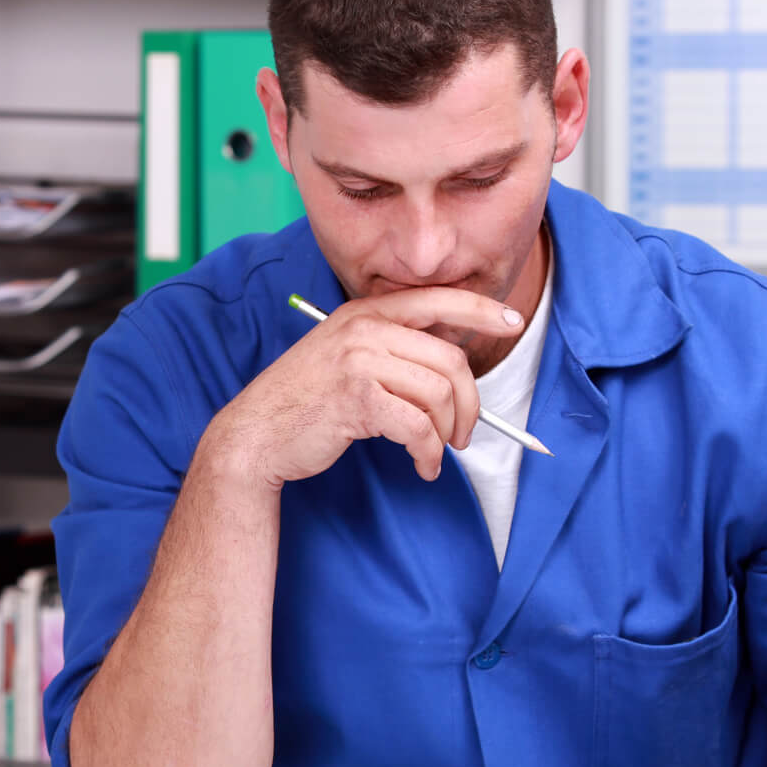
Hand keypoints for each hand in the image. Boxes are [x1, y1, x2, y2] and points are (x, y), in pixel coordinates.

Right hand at [201, 288, 523, 486]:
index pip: (436, 300)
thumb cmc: (306, 402)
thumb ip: (391, 347)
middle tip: (464, 434)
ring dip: (446, 433)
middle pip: (449, 360)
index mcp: (364, 312)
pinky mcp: (357, 398)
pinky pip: (418, 426)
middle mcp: (363, 328)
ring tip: (436, 452)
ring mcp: (358, 360)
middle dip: (469, 404)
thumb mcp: (347, 357)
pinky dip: (428, 453)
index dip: (480, 310)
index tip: (510, 322)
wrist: (256, 433)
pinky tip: (422, 466)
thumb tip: (454, 358)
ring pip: (439, 394)